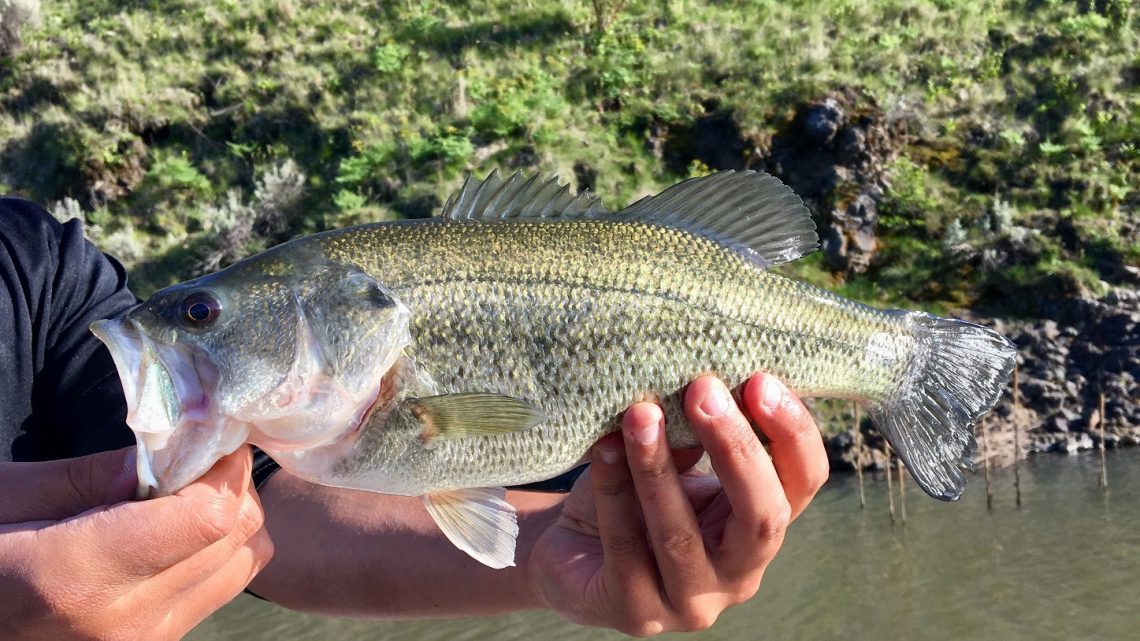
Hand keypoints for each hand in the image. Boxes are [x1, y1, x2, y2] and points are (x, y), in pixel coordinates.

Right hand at [0, 446, 272, 640]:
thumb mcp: (4, 496)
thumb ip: (92, 475)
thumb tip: (176, 442)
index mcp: (77, 579)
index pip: (209, 519)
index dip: (221, 466)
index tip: (206, 432)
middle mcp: (124, 624)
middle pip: (239, 537)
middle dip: (229, 485)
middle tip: (192, 455)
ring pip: (243, 564)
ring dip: (228, 519)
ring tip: (178, 494)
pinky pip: (218, 588)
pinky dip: (212, 550)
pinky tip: (167, 531)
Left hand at [528, 373, 827, 635]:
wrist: (568, 548)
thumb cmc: (631, 496)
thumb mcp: (673, 462)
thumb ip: (696, 437)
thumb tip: (707, 384)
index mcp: (760, 526)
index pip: (803, 483)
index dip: (792, 433)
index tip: (760, 380)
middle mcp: (739, 573)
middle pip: (763, 517)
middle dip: (736, 448)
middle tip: (704, 389)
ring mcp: (690, 603)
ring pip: (681, 535)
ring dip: (660, 467)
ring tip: (640, 413)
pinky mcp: (637, 613)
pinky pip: (626, 548)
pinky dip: (614, 491)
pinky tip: (601, 449)